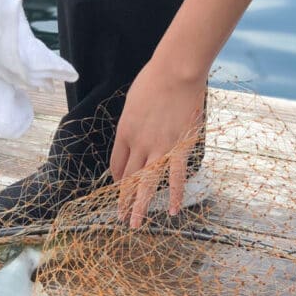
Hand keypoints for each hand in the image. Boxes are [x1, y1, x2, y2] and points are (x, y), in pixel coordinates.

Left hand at [111, 60, 206, 227]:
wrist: (176, 72)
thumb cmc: (154, 80)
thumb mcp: (133, 101)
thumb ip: (133, 121)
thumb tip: (135, 131)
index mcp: (125, 131)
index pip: (117, 163)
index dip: (116, 178)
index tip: (119, 186)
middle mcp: (138, 144)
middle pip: (128, 177)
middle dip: (122, 199)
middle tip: (120, 217)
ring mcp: (159, 148)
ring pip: (145, 183)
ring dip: (139, 206)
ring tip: (135, 224)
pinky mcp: (179, 147)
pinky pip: (175, 177)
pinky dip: (173, 195)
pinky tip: (171, 210)